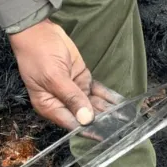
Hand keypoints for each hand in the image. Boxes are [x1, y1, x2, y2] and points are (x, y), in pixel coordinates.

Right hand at [9, 19, 123, 134]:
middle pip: (86, 116)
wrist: (38, 31)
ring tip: (127, 118)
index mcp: (50, 106)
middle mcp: (63, 102)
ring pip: (94, 105)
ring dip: (110, 111)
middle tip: (123, 127)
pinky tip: (122, 103)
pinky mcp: (82, 79)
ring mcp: (74, 91)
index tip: (106, 136)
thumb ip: (71, 98)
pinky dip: (109, 97)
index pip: (72, 124)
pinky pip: (98, 92)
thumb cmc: (38, 55)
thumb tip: (86, 119)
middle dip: (104, 121)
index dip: (89, 130)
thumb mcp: (54, 77)